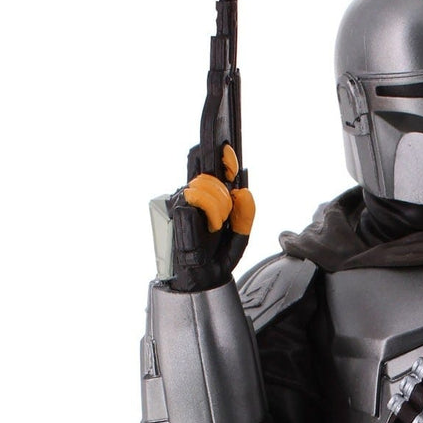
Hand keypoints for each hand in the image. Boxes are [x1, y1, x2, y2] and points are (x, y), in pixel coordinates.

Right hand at [169, 149, 254, 291]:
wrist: (203, 279)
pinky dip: (213, 214)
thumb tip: (243, 190)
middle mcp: (193, 194)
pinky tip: (211, 228)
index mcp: (208, 197)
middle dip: (226, 192)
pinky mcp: (176, 209)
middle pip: (211, 172)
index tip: (228, 143)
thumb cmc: (216, 257)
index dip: (221, 154)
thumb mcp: (240, 236)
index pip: (211, 167)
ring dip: (221, 206)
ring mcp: (182, 200)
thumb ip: (246, 213)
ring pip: (207, 184)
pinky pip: (200, 199)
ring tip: (216, 227)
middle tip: (226, 217)